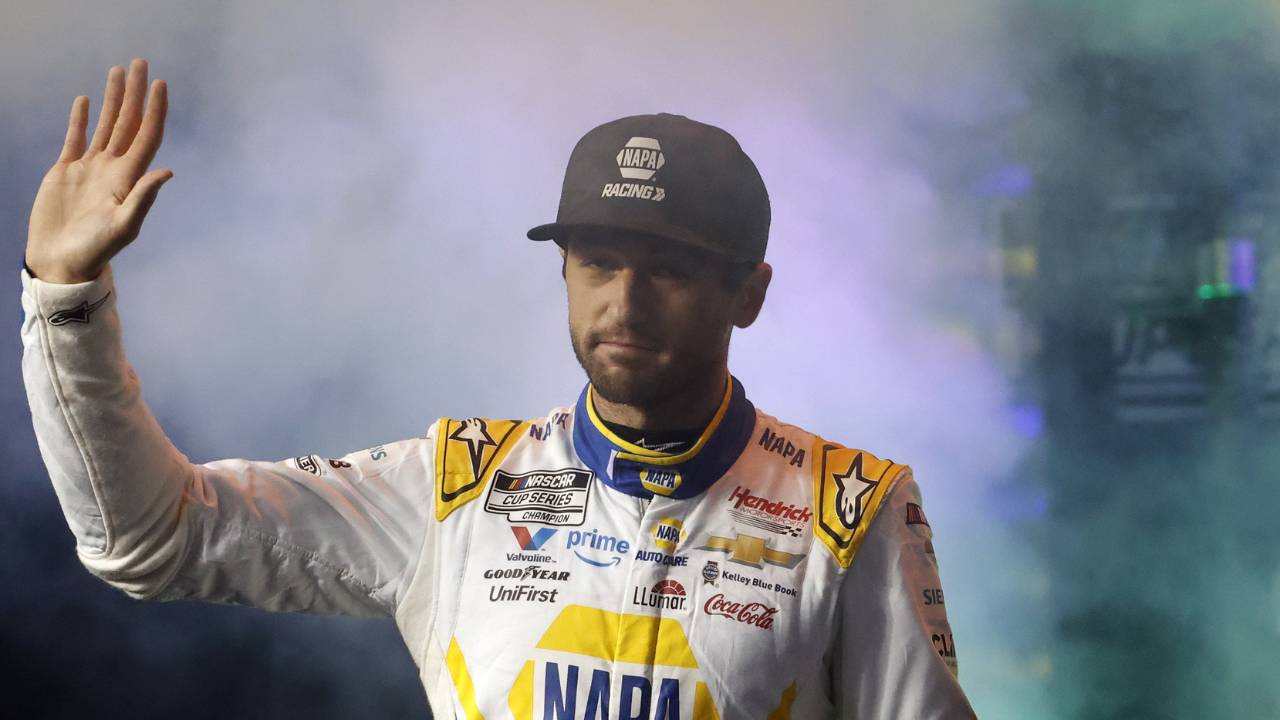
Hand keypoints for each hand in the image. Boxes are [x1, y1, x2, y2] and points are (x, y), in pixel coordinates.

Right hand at [25, 59, 170, 283]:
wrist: (61, 262)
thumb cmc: (94, 251)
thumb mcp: (123, 227)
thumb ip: (143, 199)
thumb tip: (167, 172)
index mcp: (128, 179)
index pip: (147, 137)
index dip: (154, 111)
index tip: (161, 85)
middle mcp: (113, 169)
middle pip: (128, 123)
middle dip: (135, 94)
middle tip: (141, 64)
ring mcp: (90, 168)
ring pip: (106, 126)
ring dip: (113, 99)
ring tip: (118, 72)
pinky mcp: (65, 171)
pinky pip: (76, 138)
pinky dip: (82, 119)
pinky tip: (88, 101)